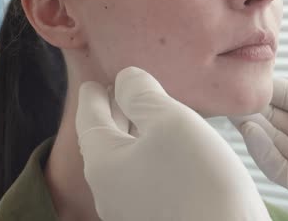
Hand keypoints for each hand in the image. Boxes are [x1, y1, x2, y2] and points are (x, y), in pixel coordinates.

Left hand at [76, 67, 270, 220]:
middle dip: (115, 112)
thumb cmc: (198, 181)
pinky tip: (172, 144)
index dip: (93, 95)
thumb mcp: (170, 122)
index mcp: (103, 164)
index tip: (94, 81)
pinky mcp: (158, 215)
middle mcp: (111, 190)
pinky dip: (152, 151)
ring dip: (135, 131)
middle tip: (123, 91)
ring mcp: (133, 207)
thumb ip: (142, 95)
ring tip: (150, 112)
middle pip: (106, 140)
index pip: (89, 119)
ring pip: (127, 158)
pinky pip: (146, 175)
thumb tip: (126, 79)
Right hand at [230, 57, 287, 220]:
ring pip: (271, 139)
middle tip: (229, 91)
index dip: (270, 85)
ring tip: (233, 110)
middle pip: (275, 115)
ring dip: (252, 125)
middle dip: (253, 104)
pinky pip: (278, 167)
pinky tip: (251, 134)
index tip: (247, 74)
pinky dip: (262, 151)